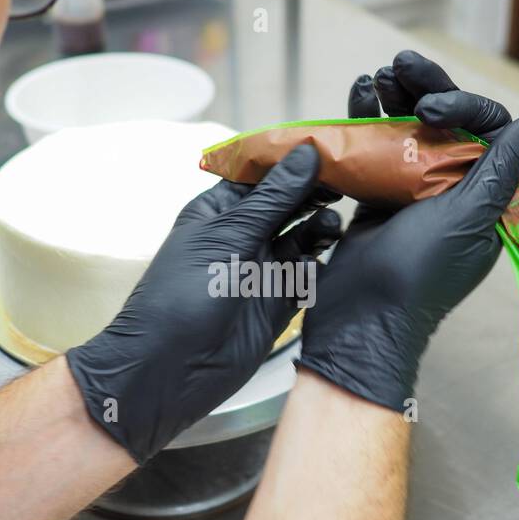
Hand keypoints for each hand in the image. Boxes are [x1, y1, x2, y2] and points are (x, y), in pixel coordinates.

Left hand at [67, 145, 340, 463]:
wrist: (170, 370)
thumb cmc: (183, 297)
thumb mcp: (229, 237)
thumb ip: (273, 198)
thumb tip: (305, 154)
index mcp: (218, 212)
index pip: (262, 174)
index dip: (294, 161)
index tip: (330, 148)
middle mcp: (241, 237)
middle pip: (288, 204)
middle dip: (316, 192)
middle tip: (349, 183)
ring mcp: (259, 270)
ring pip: (302, 238)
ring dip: (320, 228)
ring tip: (333, 225)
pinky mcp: (276, 302)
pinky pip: (307, 275)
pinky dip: (321, 264)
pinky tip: (331, 255)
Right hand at [298, 49, 518, 410]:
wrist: (362, 317)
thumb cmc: (420, 273)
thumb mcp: (469, 218)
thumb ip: (503, 168)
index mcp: (486, 198)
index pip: (487, 132)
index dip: (462, 109)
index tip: (430, 111)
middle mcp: (454, 191)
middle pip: (446, 124)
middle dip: (424, 90)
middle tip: (399, 64)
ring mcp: (414, 194)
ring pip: (410, 132)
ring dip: (394, 99)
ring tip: (376, 77)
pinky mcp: (378, 198)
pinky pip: (379, 151)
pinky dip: (368, 122)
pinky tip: (359, 95)